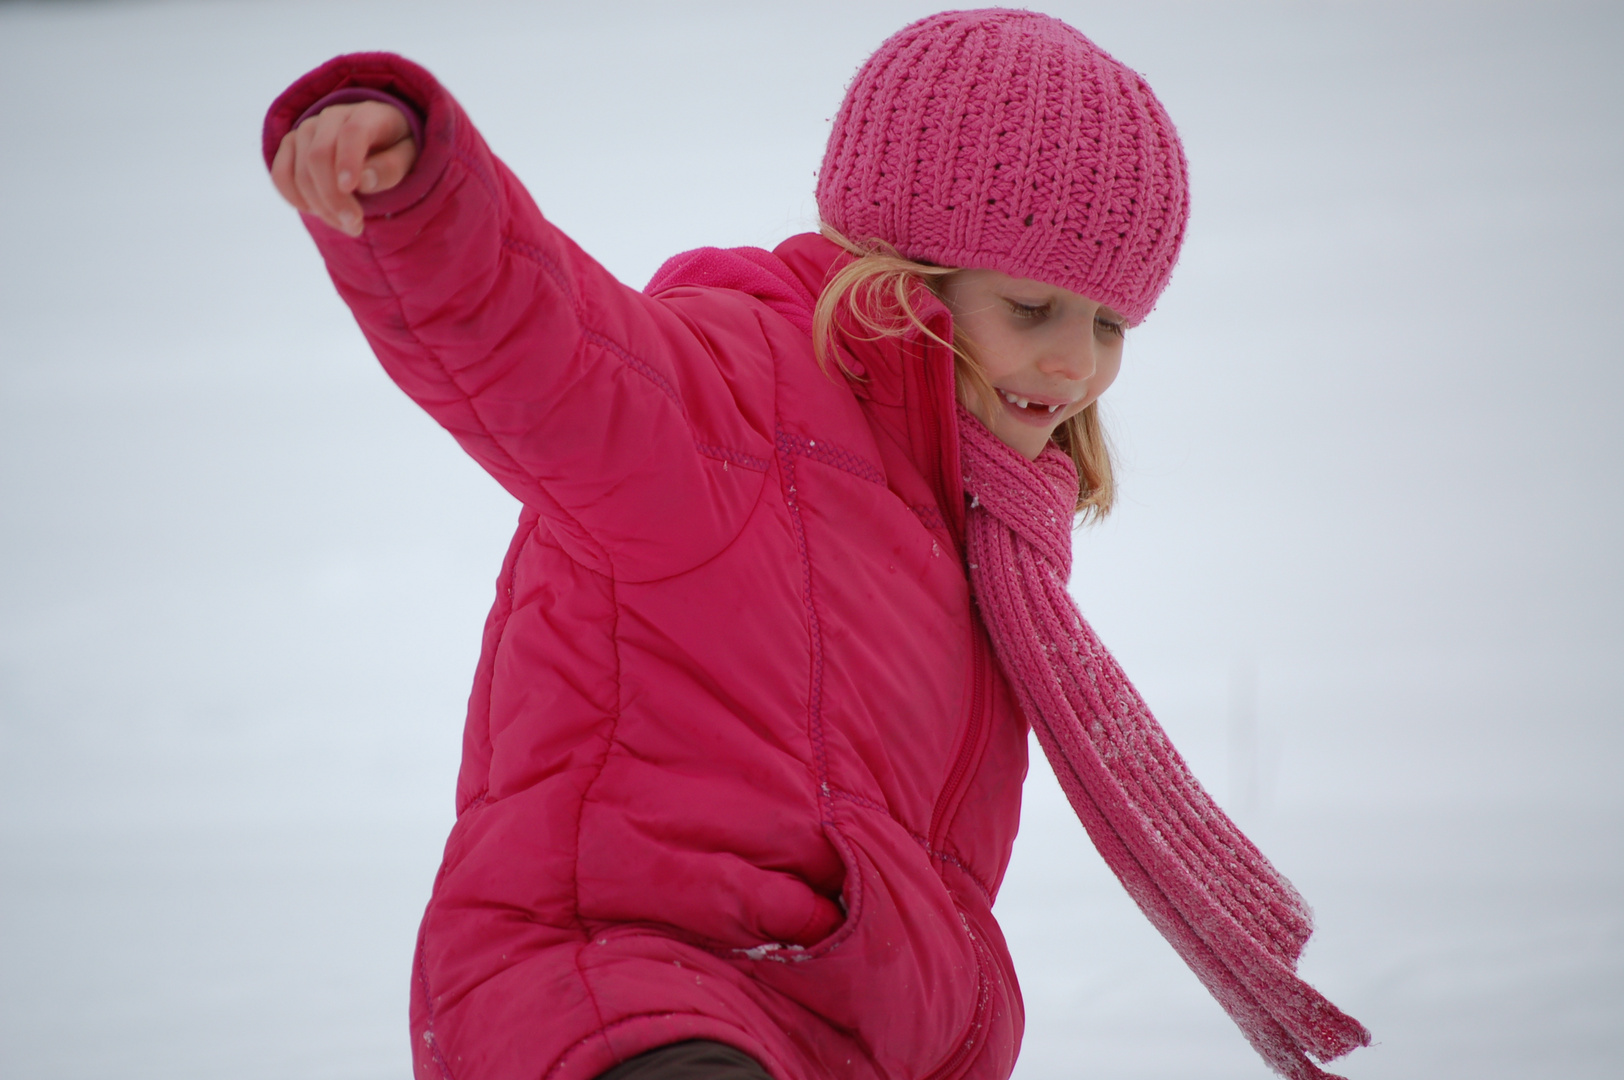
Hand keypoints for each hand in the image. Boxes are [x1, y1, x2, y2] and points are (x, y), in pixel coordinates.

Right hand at [271, 101, 418, 236]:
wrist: (375, 140)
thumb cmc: (396, 150)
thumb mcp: (409, 158)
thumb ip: (391, 168)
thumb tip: (364, 181)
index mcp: (368, 114)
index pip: (352, 133)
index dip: (348, 161)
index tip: (350, 189)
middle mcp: (332, 116)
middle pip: (319, 156)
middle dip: (334, 197)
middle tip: (355, 226)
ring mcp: (307, 128)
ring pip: (299, 170)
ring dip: (319, 205)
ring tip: (346, 224)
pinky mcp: (290, 144)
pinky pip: (280, 174)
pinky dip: (294, 198)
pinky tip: (317, 212)